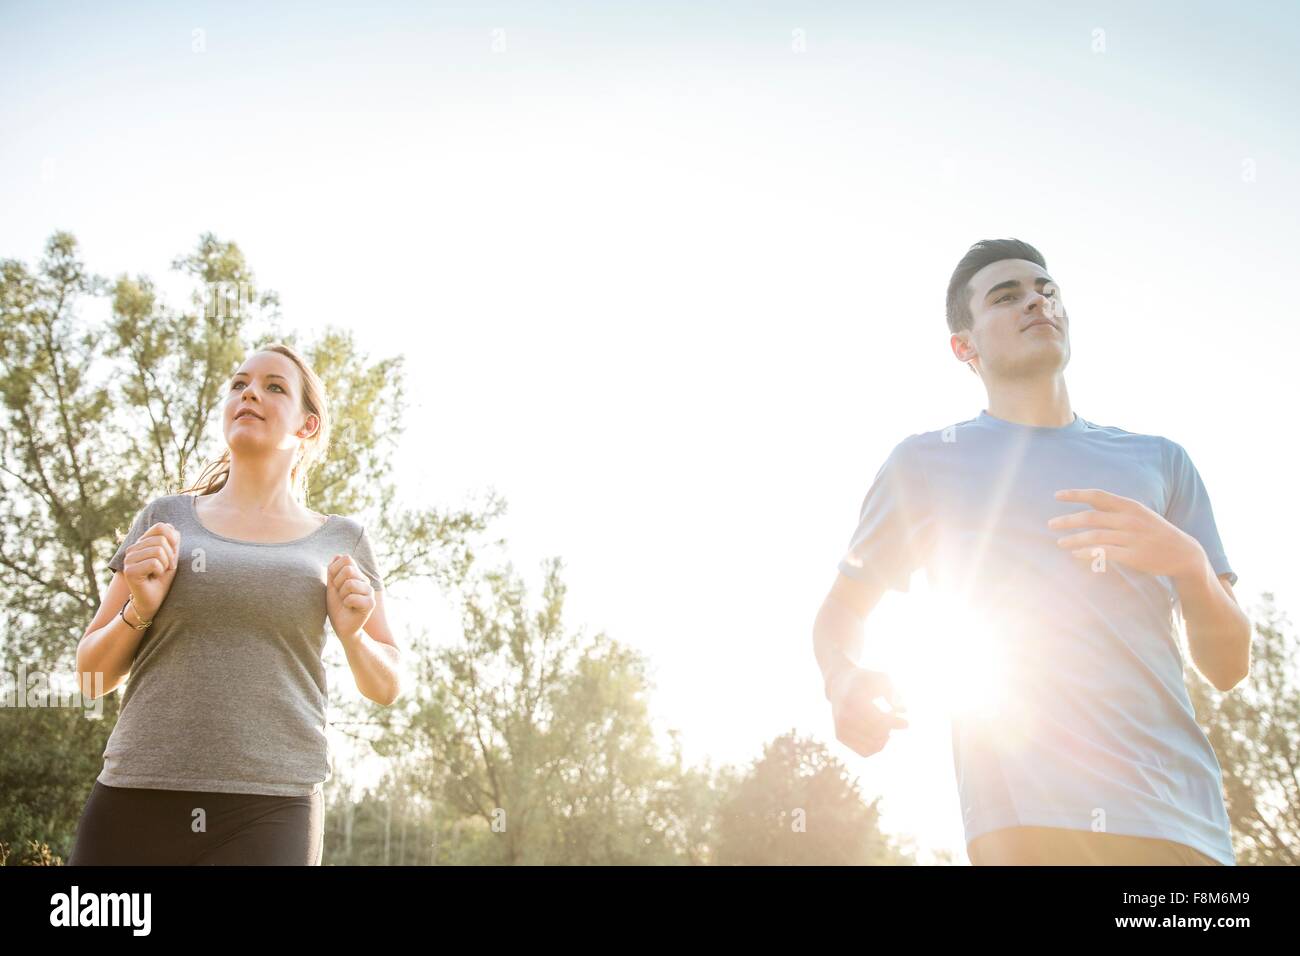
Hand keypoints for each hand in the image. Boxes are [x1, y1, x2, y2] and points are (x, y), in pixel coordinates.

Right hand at [122, 522, 179, 619]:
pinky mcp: (129, 571)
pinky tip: (153, 578)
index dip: (173, 539)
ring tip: (158, 573)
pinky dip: (160, 572)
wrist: (153, 601)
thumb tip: (173, 529)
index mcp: (142, 542)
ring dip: (165, 564)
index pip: (161, 526)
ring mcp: (129, 559)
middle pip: (161, 539)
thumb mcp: (171, 557)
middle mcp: (132, 548)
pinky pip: (154, 563)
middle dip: (170, 556)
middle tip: (165, 568)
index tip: (173, 554)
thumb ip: (172, 542)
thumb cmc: (163, 579)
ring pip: (158, 550)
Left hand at [326, 553, 374, 641]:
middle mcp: (365, 580)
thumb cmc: (337, 607)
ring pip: (350, 583)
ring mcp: (369, 591)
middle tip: (340, 595)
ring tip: (346, 602)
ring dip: (342, 595)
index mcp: (356, 574)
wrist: (342, 626)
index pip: (346, 558)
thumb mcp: (332, 587)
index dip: (335, 570)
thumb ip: (333, 571)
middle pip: (348, 569)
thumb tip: (337, 555)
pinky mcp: (371, 603)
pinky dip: (347, 604)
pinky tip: (350, 608)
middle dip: (338, 584)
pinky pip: (352, 598)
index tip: (335, 584)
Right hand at [828, 665, 909, 756]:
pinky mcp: (840, 736)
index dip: (895, 723)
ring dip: (885, 738)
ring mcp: (840, 728)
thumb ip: (895, 694)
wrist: (839, 683)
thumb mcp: (882, 679)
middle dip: (890, 728)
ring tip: (885, 725)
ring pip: (872, 746)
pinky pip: (865, 752)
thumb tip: (903, 710)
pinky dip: (876, 746)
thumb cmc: (866, 680)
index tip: (906, 723)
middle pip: (877, 734)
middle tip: (893, 717)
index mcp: (853, 701)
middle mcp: (844, 716)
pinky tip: (879, 734)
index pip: (879, 721)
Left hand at [1048, 488, 1206, 580]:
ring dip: (1073, 539)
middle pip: (1091, 517)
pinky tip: (1075, 554)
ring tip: (1060, 542)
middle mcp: (1130, 519)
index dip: (1076, 494)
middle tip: (1050, 524)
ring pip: (1095, 536)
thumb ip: (1115, 509)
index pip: (1098, 496)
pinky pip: (1105, 553)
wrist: (1183, 553)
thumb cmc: (1154, 532)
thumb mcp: (1138, 513)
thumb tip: (1088, 503)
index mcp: (1130, 506)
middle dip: (1067, 520)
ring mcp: (1132, 538)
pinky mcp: (1134, 556)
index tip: (1057, 495)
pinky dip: (1087, 553)